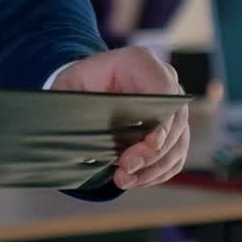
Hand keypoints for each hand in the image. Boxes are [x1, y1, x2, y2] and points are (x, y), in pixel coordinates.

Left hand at [51, 48, 188, 190]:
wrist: (94, 87)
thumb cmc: (83, 83)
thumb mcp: (69, 84)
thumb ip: (65, 98)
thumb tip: (64, 125)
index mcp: (140, 62)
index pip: (164, 89)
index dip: (162, 118)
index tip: (151, 143)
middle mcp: (164, 81)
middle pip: (174, 120)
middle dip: (151, 152)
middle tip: (125, 169)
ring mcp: (173, 106)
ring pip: (177, 142)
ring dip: (153, 167)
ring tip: (125, 179)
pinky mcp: (175, 130)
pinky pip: (176, 155)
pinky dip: (158, 172)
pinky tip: (136, 179)